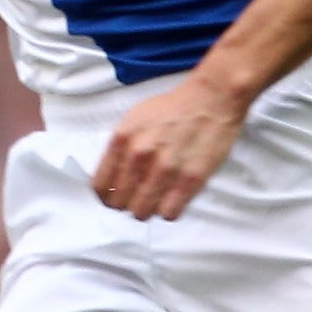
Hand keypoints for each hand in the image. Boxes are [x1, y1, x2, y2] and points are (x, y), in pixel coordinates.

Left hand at [92, 74, 249, 220]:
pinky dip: (167, 212)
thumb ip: (119, 148)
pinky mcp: (189, 180)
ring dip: (145, 210)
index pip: (99, 186)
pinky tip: (170, 201)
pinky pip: (168, 213)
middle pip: (119, 203)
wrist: (211, 98)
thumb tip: (110, 176)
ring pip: (142, 212)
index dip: (105, 196)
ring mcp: (165, 170)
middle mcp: (139, 156)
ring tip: (153, 201)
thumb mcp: (133, 119)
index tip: (112, 197)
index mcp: (122, 140)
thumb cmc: (173, 108)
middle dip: (125, 204)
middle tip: (135, 199)